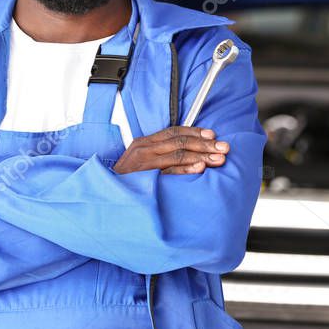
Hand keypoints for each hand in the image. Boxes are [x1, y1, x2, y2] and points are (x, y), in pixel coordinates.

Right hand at [113, 126, 229, 174]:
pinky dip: (185, 169)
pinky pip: (168, 171)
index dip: (195, 132)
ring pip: (178, 154)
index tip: (213, 136)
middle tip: (224, 148)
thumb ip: (160, 156)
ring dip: (201, 156)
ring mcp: (143, 163)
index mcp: (144, 143)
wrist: (103, 196)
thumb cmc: (125, 182)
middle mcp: (143, 149)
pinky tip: (200, 169)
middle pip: (180, 141)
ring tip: (218, 159)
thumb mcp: (141, 163)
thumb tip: (189, 155)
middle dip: (205, 144)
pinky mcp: (143, 177)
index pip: (174, 132)